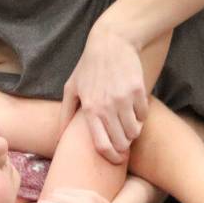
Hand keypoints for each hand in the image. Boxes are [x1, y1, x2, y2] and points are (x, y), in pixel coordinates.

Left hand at [60, 25, 148, 163]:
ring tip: (128, 125)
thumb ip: (65, 113)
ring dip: (133, 132)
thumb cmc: (89, 66)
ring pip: (135, 131)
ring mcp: (125, 99)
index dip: (111, 157)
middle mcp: (108, 107)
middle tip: (123, 143)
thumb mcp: (71, 87)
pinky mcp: (139, 91)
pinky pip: (144, 115)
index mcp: (90, 109)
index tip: (117, 160)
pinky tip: (134, 108)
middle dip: (124, 147)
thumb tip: (59, 137)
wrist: (112, 42)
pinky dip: (140, 116)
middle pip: (122, 142)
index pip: (102, 145)